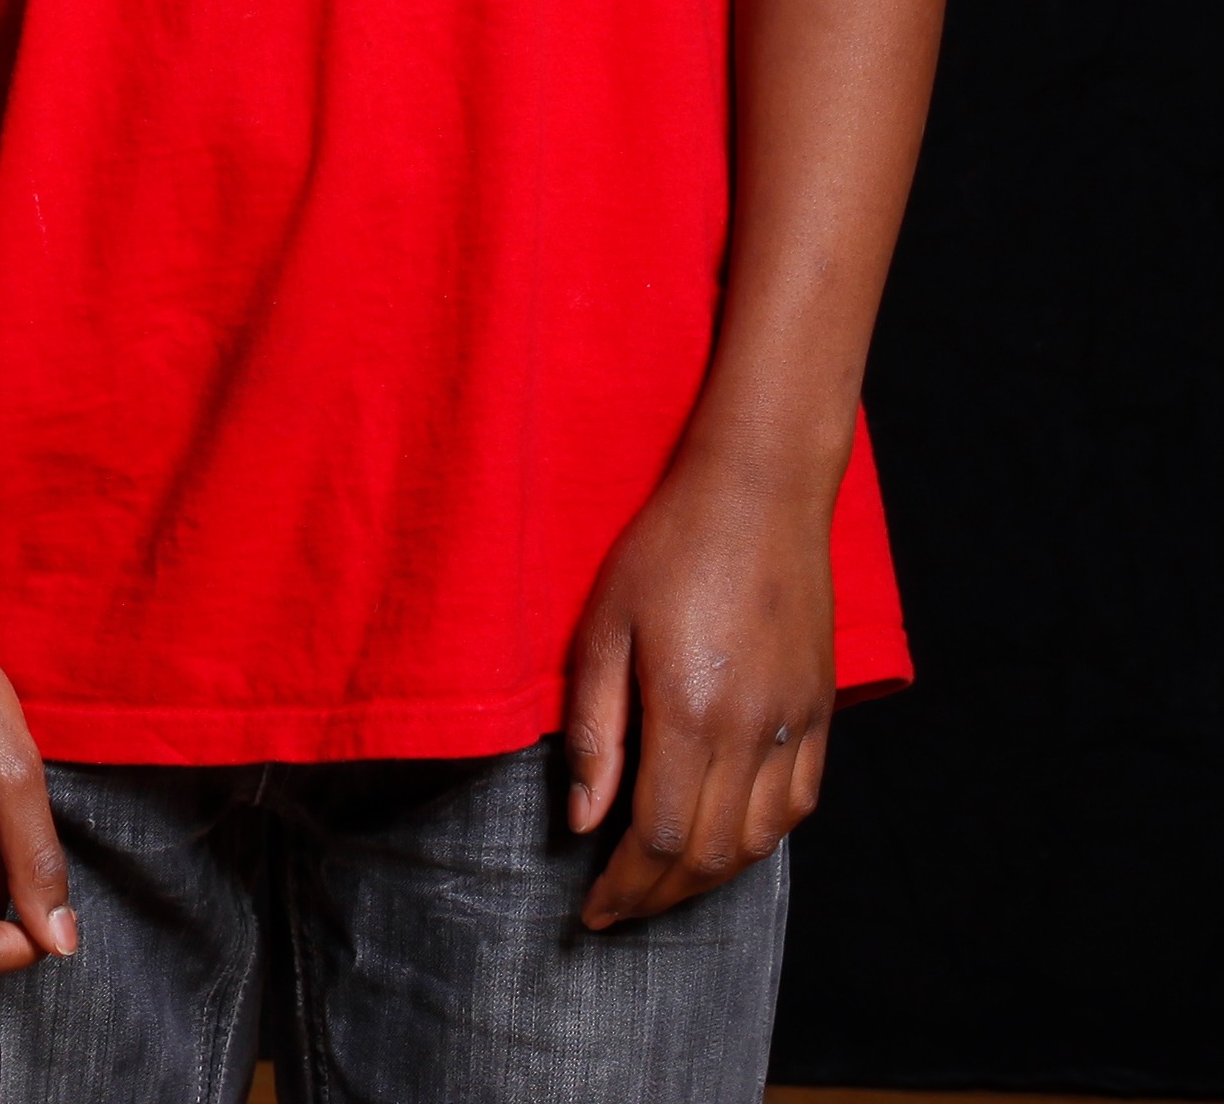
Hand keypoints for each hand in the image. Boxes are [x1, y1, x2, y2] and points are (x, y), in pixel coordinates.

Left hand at [565, 445, 835, 927]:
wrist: (758, 493)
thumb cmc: (667, 547)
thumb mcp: (604, 625)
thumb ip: (596, 729)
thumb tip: (582, 822)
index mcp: (691, 714)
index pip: (660, 838)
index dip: (625, 886)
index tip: (591, 911)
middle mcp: (753, 734)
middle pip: (711, 855)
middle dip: (660, 897)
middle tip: (618, 911)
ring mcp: (796, 726)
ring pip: (760, 842)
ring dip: (711, 880)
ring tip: (663, 887)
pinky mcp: (821, 711)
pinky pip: (799, 805)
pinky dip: (762, 842)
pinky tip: (729, 844)